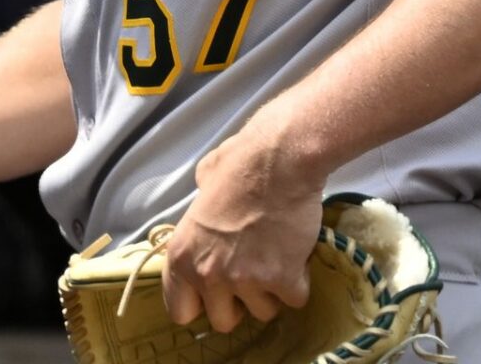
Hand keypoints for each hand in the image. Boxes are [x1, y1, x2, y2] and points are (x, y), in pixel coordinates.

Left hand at [162, 128, 323, 332]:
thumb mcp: (203, 186)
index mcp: (181, 256)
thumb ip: (200, 212)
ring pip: (263, 312)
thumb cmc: (239, 162)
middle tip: (252, 273)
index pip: (180, 312)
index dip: (201, 303)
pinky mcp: (283, 279)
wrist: (280, 159)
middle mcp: (208, 275)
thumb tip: (205, 203)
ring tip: (278, 257)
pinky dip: (299, 282)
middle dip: (239, 302)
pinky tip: (297, 256)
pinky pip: (294, 299)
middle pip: (223, 321)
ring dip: (271, 291)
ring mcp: (246, 280)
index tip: (215, 291)